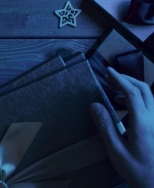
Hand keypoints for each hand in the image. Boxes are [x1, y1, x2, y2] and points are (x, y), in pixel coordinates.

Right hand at [89, 67, 153, 187]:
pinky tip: (124, 109)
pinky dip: (137, 101)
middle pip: (144, 90)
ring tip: (114, 92)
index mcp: (143, 123)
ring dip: (132, 90)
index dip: (120, 79)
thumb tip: (94, 105)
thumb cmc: (138, 171)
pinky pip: (150, 108)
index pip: (132, 93)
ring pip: (149, 98)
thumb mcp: (117, 152)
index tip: (107, 71)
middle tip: (110, 78)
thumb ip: (106, 126)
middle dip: (127, 80)